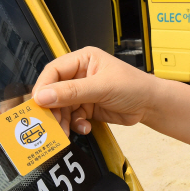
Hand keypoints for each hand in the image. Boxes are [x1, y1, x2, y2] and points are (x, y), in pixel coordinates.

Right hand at [32, 47, 155, 135]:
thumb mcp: (102, 87)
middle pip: (54, 91)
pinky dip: (75, 125)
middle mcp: (80, 74)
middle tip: (49, 124)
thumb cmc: (134, 86)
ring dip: (62, 121)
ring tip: (65, 131)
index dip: (43, 88)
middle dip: (52, 109)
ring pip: (61, 107)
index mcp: (83, 59)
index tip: (38, 104)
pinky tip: (84, 127)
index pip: (54, 71)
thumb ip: (72, 92)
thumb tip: (43, 96)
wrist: (151, 105)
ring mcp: (83, 92)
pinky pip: (72, 117)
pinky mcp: (87, 107)